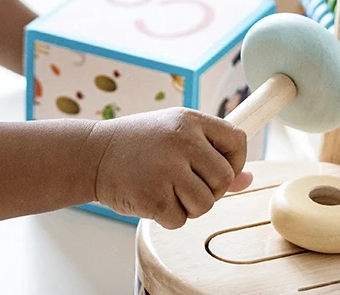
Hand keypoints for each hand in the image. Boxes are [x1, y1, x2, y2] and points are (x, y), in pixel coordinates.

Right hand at [90, 107, 253, 228]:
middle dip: (209, 189)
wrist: (91, 155)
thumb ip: (211, 154)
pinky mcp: (154, 196)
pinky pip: (180, 219)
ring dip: (188, 206)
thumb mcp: (174, 137)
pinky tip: (150, 197)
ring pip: (205, 204)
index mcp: (189, 120)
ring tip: (165, 189)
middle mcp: (182, 141)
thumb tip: (248, 178)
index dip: (235, 161)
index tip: (216, 169)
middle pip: (224, 178)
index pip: (237, 140)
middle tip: (183, 183)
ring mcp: (167, 169)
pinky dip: (167, 216)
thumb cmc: (136, 145)